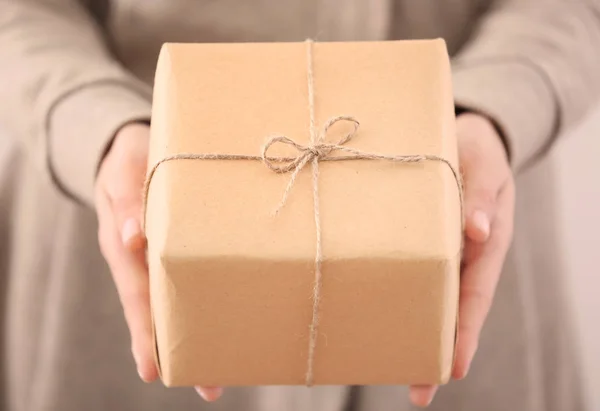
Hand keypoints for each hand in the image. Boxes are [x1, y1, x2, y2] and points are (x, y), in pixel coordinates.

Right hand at [94, 123, 221, 400]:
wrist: (134, 148)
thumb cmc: (130, 158)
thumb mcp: (124, 168)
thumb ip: (126, 197)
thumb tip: (133, 237)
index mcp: (123, 244)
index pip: (136, 294)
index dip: (145, 332)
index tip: (154, 369)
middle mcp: (142, 260)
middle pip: (159, 311)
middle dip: (178, 350)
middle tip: (206, 387)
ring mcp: (160, 258)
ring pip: (176, 302)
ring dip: (195, 336)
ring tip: (218, 376)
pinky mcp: (180, 250)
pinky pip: (191, 280)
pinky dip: (204, 305)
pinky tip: (226, 324)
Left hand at [409, 113, 515, 406]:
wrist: (461, 134)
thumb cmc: (477, 150)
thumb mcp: (487, 166)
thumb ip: (484, 195)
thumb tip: (477, 231)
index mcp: (484, 244)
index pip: (476, 296)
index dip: (466, 333)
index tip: (453, 369)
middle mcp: (459, 256)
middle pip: (448, 309)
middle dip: (434, 350)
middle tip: (418, 393)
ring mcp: (436, 250)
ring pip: (424, 295)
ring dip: (408, 328)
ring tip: (385, 365)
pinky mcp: (412, 239)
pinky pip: (403, 268)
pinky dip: (390, 290)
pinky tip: (368, 309)